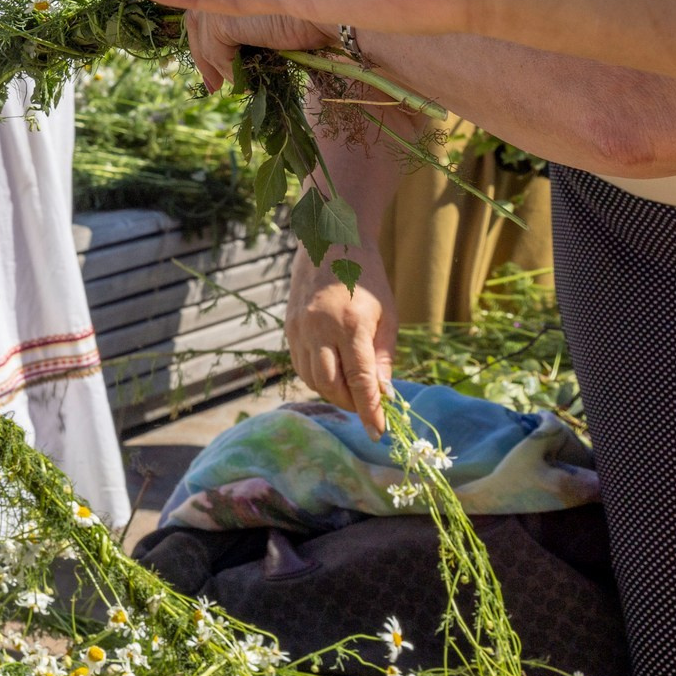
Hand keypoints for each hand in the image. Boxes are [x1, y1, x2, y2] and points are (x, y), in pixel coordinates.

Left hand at [182, 2, 332, 91]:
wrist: (340, 16)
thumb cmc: (322, 10)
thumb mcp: (280, 10)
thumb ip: (256, 18)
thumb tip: (235, 47)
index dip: (207, 24)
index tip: (214, 54)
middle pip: (200, 13)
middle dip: (202, 48)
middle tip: (213, 81)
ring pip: (202, 33)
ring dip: (211, 64)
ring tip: (222, 87)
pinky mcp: (221, 18)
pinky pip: (215, 52)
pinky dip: (226, 70)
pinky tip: (242, 84)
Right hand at [286, 245, 396, 437]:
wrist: (329, 243)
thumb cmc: (366, 279)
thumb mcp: (387, 316)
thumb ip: (382, 357)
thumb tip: (383, 396)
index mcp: (350, 325)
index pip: (360, 380)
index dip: (369, 411)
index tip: (379, 433)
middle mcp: (319, 329)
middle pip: (331, 386)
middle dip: (351, 405)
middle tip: (369, 409)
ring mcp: (299, 329)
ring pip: (312, 380)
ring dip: (333, 394)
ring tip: (352, 393)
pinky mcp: (288, 328)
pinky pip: (300, 366)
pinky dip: (316, 379)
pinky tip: (332, 376)